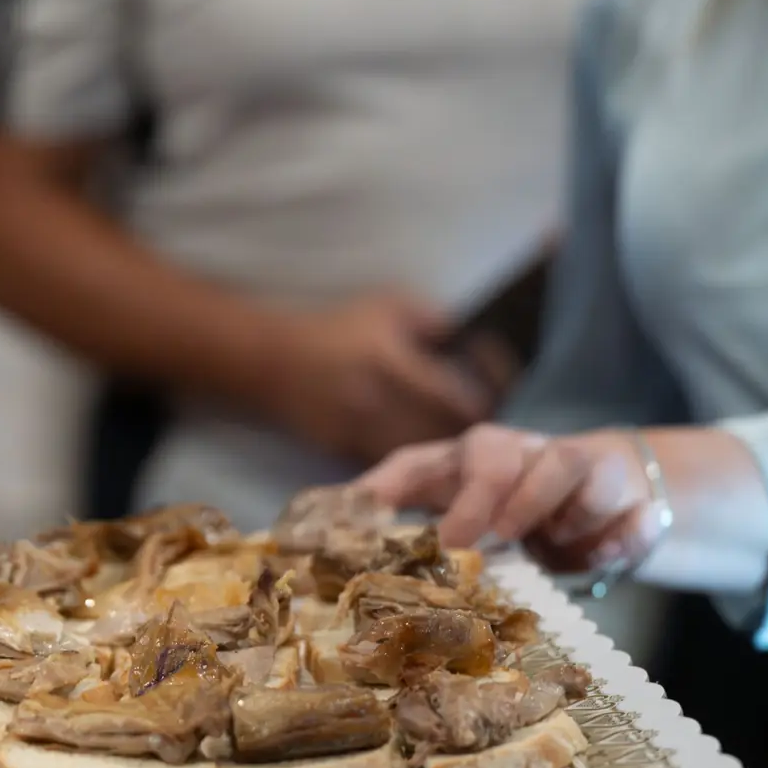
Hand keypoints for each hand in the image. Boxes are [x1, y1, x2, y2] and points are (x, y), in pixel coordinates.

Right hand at [260, 293, 501, 463]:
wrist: (272, 359)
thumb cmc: (337, 328)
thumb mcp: (387, 304)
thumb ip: (434, 319)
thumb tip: (474, 340)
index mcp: (391, 361)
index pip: (459, 398)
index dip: (486, 401)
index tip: (496, 391)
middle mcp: (375, 400)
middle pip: (445, 434)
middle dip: (473, 430)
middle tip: (490, 422)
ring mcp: (357, 430)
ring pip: (420, 455)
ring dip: (445, 450)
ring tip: (464, 441)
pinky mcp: (342, 450)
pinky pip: (391, 463)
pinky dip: (412, 463)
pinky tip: (426, 454)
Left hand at [356, 423, 663, 572]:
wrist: (620, 494)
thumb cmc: (527, 516)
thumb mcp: (477, 531)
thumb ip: (436, 552)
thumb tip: (380, 589)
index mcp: (463, 466)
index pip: (416, 464)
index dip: (386, 486)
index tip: (360, 517)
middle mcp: (514, 454)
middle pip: (490, 451)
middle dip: (476, 495)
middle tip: (465, 541)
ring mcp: (572, 462)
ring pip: (559, 462)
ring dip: (544, 507)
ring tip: (541, 545)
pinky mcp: (621, 485)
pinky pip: (616, 502)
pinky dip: (608, 534)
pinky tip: (599, 557)